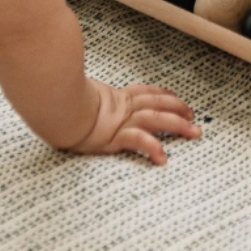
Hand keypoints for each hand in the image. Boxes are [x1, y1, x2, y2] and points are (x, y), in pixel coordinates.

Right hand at [67, 80, 200, 164]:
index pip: (146, 92)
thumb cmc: (64, 101)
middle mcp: (123, 107)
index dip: (163, 95)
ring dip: (177, 125)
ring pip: (156, 119)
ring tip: (193, 132)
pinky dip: (152, 147)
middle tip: (194, 117)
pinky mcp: (115, 135)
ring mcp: (121, 121)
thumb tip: (81, 97)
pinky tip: (162, 157)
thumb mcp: (81, 95)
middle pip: (158, 105)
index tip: (175, 98)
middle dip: (179, 110)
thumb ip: (89, 98)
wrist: (56, 105)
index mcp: (117, 97)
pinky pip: (138, 140)